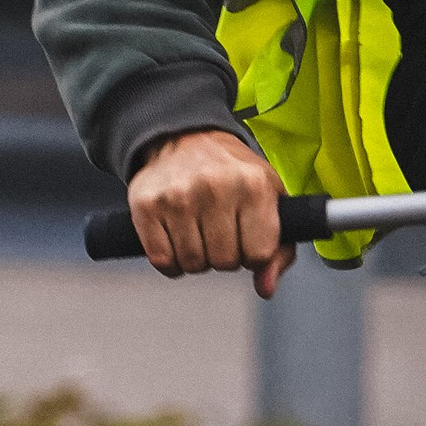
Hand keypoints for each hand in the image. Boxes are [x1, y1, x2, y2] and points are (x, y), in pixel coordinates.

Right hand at [126, 131, 292, 296]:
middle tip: (219, 232)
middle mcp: (216, 187)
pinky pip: (161, 260)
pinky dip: (170, 261)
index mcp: (253, 184)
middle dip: (224, 256)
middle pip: (224, 263)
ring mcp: (178, 196)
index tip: (246, 237)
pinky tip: (177, 239)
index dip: (253, 254)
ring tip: (198, 231)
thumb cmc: (232, 172)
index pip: (259, 254)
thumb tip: (266, 288)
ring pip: (192, 264)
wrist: (185, 136)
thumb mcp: (269, 198)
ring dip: (196, 258)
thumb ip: (279, 250)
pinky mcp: (147, 205)